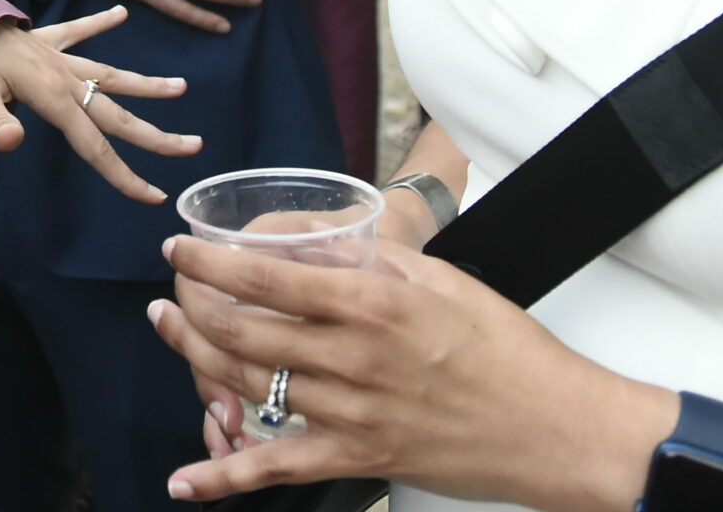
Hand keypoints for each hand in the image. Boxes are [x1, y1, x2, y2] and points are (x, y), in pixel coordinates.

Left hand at [0, 4, 197, 202]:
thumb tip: (13, 144)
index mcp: (53, 99)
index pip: (95, 147)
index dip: (124, 174)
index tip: (154, 196)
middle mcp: (66, 79)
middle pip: (118, 113)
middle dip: (156, 135)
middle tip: (193, 146)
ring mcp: (60, 58)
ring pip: (111, 73)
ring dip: (145, 83)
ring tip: (181, 87)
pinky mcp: (48, 40)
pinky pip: (78, 31)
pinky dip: (100, 22)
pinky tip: (121, 14)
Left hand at [147, 235, 671, 507]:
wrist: (557, 427)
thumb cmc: (506, 347)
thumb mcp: (437, 280)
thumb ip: (371, 258)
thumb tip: (314, 239)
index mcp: (371, 303)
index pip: (264, 276)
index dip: (208, 262)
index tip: (178, 249)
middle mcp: (353, 357)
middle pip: (241, 331)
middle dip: (188, 309)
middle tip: (165, 294)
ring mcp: (353, 414)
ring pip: (248, 387)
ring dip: (194, 361)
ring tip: (169, 332)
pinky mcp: (361, 460)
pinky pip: (279, 470)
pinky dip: (226, 480)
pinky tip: (186, 483)